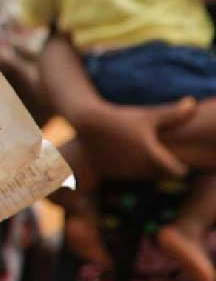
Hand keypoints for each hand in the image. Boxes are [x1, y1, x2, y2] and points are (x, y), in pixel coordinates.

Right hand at [76, 97, 193, 179]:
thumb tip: (192, 102)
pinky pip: (128, 178)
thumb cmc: (120, 116)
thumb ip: (172, 113)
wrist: (89, 123)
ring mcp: (124, 171)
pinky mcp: (111, 173)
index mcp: (151, 153)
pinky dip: (131, 171)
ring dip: (146, 171)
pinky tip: (127, 157)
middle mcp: (139, 166)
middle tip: (158, 156)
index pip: (177, 171)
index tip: (175, 158)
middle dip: (162, 169)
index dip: (180, 167)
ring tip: (141, 155)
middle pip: (160, 175)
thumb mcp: (147, 115)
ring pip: (144, 177)